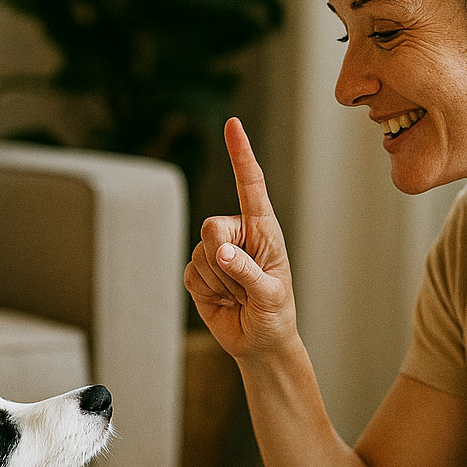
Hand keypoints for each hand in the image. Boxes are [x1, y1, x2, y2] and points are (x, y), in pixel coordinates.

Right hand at [183, 118, 296, 359]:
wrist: (258, 342)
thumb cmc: (274, 314)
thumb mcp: (271, 295)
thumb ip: (247, 271)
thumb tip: (219, 251)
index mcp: (264, 228)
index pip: (250, 184)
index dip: (240, 154)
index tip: (232, 124)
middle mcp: (238, 233)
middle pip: (212, 228)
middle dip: (224, 260)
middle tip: (244, 285)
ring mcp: (215, 251)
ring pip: (201, 253)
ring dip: (220, 281)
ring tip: (239, 295)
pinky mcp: (198, 272)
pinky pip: (191, 273)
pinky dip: (207, 291)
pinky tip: (224, 300)